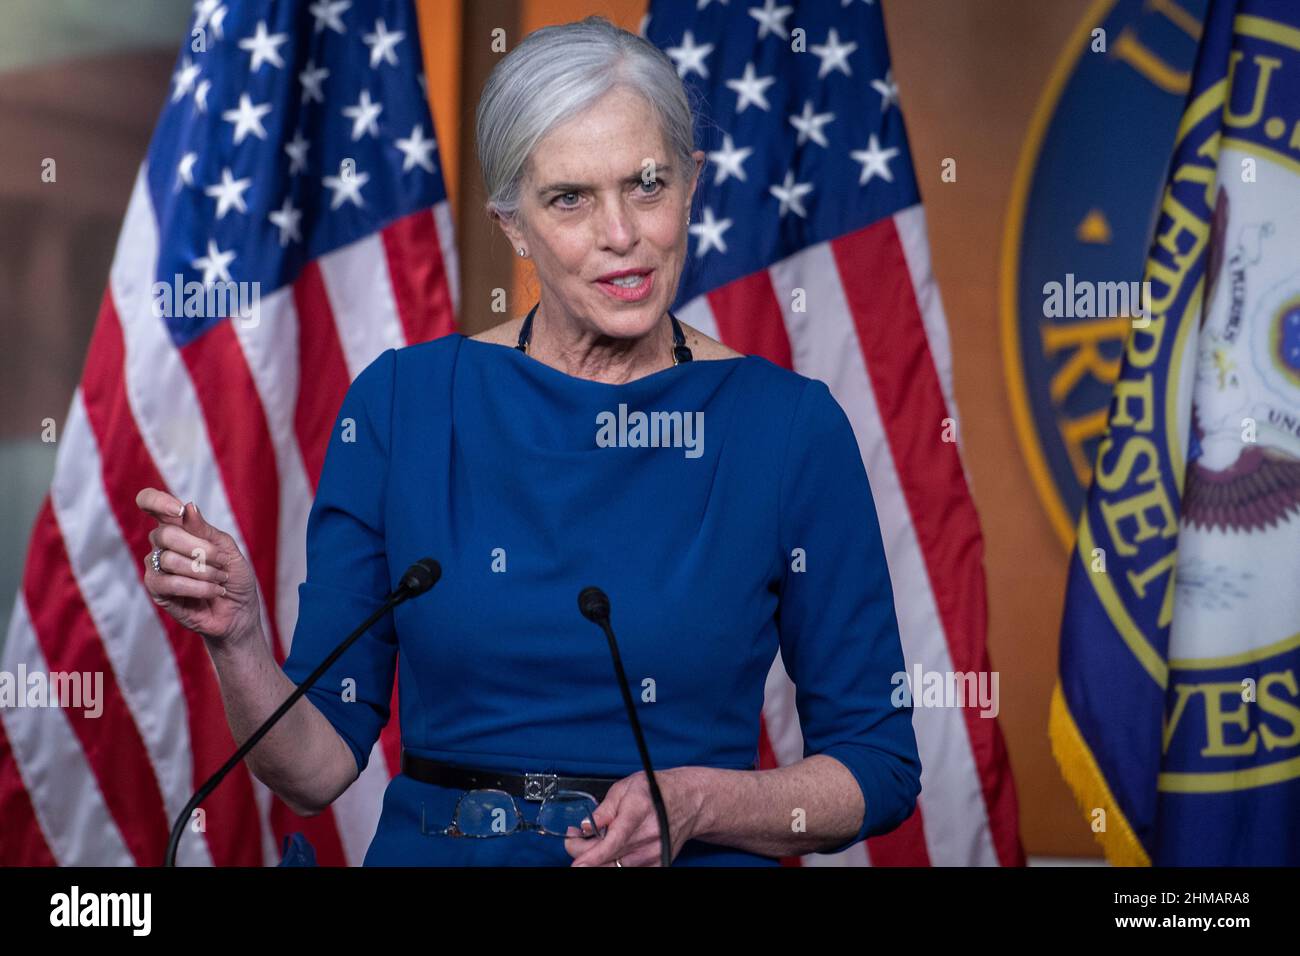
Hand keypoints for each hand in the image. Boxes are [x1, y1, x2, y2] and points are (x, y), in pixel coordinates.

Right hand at [135, 487, 260, 645]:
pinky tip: (213, 591)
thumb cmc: (234, 577)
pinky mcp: (157, 591)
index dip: (157, 501)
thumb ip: (206, 531)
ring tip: (221, 579)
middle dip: (200, 548)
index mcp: (178, 527)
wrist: (239, 612)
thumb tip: (188, 507)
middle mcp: (162, 545)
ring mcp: (157, 567)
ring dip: (203, 571)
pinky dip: (198, 586)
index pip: (150, 503)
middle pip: (164, 533)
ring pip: (168, 559)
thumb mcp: (228, 550)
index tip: (178, 510)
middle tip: (222, 561)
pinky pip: (169, 583)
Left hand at [564, 767, 707, 866]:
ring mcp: (654, 853)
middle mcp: (648, 836)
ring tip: (595, 840)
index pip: (613, 841)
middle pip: (607, 857)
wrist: (689, 801)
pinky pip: (628, 869)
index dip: (592, 855)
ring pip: (615, 867)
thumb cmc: (657, 790)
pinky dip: (615, 862)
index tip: (577, 863)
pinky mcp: (658, 864)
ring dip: (598, 858)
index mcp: (638, 811)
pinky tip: (613, 848)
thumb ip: (604, 808)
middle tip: (575, 838)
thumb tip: (585, 826)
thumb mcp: (626, 787)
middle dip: (583, 851)